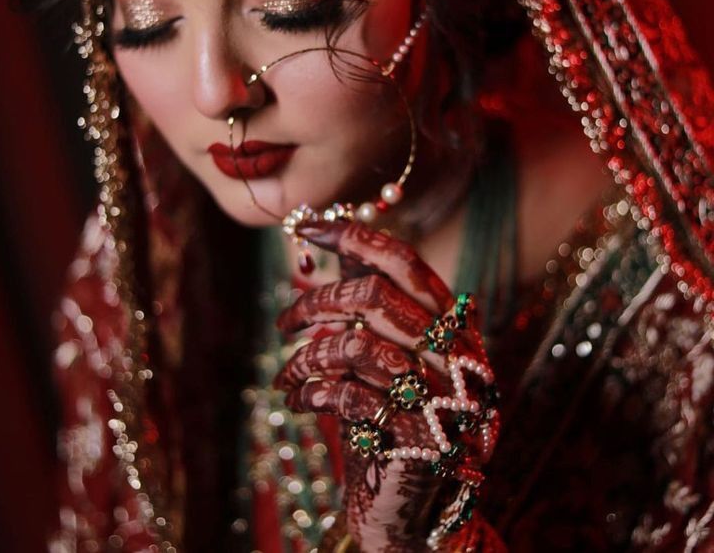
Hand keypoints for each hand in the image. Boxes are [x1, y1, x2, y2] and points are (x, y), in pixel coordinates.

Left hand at [274, 220, 497, 551]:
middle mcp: (456, 355)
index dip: (354, 237)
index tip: (305, 226)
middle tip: (284, 320)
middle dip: (317, 301)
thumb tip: (341, 243)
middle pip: (375, 297)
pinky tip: (300, 401)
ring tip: (286, 374)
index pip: (404, 263)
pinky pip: (350, 394)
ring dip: (306, 355)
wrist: (420, 514)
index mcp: (453, 326)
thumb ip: (376, 308)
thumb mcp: (389, 359)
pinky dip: (312, 392)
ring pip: (356, 344)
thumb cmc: (396, 424)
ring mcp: (442, 397)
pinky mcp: (417, 439)